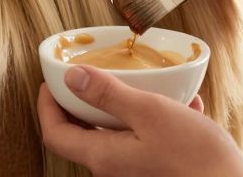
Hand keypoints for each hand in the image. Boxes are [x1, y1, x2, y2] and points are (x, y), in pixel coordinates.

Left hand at [37, 66, 242, 176]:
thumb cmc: (195, 157)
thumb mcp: (149, 112)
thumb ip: (108, 95)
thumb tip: (71, 77)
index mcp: (103, 156)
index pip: (55, 134)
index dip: (47, 106)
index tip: (50, 82)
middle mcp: (114, 169)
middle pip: (83, 134)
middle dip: (84, 102)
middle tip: (90, 74)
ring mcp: (136, 171)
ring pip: (119, 133)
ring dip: (127, 106)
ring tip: (148, 83)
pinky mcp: (160, 169)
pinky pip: (150, 139)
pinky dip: (159, 119)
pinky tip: (186, 105)